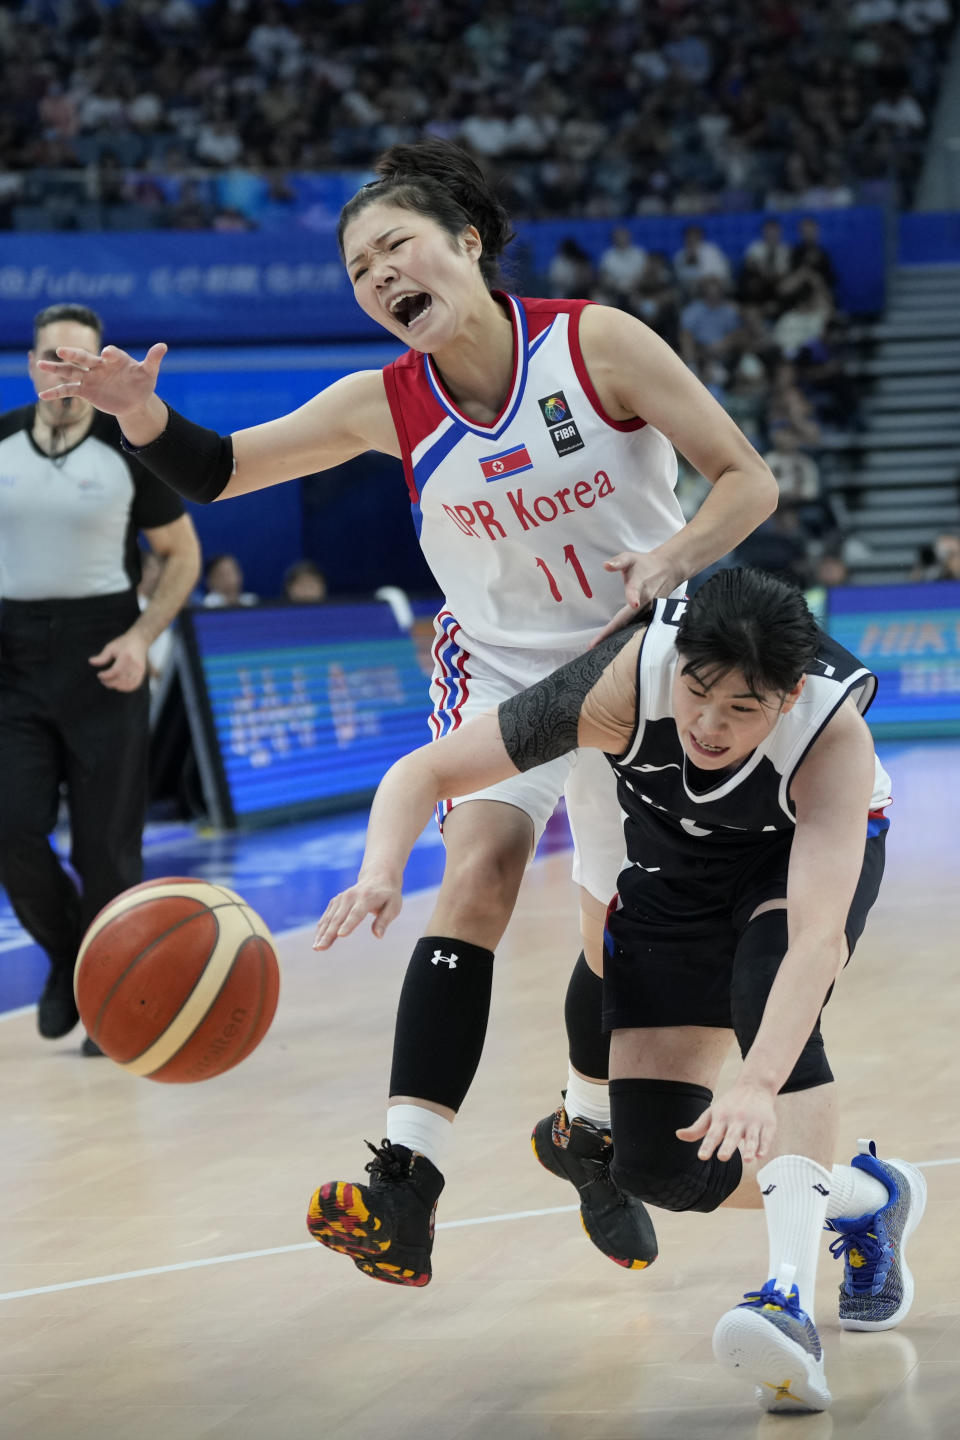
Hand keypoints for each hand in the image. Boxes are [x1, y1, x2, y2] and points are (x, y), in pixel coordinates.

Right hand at [37, 342, 167, 418]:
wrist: (134, 400)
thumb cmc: (141, 383)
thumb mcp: (149, 373)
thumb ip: (153, 360)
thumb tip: (163, 345)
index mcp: (115, 359)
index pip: (112, 354)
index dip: (111, 354)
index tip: (108, 354)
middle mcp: (99, 366)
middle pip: (84, 358)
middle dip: (74, 354)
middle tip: (62, 350)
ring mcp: (90, 378)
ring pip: (71, 371)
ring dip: (56, 369)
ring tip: (39, 364)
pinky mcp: (86, 391)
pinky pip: (68, 390)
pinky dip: (56, 393)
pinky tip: (42, 395)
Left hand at [89, 630, 148, 691]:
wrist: (140, 640)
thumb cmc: (124, 643)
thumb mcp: (111, 647)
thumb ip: (102, 656)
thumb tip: (90, 662)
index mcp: (126, 656)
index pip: (115, 671)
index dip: (106, 676)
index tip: (99, 675)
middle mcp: (134, 664)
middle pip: (121, 679)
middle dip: (110, 682)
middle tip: (103, 680)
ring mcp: (139, 669)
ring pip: (128, 684)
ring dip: (117, 686)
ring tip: (109, 683)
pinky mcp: (142, 673)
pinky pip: (135, 685)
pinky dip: (126, 688)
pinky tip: (119, 685)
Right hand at [313, 873, 401, 949]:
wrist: (377, 877)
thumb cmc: (388, 896)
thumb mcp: (393, 907)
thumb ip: (384, 920)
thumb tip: (378, 935)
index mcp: (367, 898)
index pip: (356, 913)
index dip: (348, 924)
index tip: (340, 935)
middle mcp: (351, 897)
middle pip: (338, 918)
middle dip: (328, 934)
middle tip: (320, 947)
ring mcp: (341, 898)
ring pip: (329, 918)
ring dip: (321, 933)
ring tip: (316, 948)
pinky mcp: (335, 901)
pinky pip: (326, 916)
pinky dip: (321, 928)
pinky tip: (317, 940)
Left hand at [591, 550, 683, 644]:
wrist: (670, 569)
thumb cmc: (645, 564)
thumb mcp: (631, 558)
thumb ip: (618, 561)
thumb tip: (606, 565)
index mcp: (640, 585)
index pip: (635, 592)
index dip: (633, 597)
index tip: (633, 603)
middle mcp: (647, 601)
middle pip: (628, 619)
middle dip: (611, 632)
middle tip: (594, 644)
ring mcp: (651, 611)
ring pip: (632, 626)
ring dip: (617, 637)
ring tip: (599, 648)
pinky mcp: (653, 616)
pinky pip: (637, 627)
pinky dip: (625, 635)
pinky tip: (613, 644)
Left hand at [676, 1079, 777, 1164]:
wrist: (754, 1087)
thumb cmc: (729, 1105)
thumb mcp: (712, 1113)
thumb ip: (697, 1128)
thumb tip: (678, 1135)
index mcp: (721, 1118)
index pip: (713, 1133)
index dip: (707, 1145)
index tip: (702, 1157)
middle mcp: (737, 1119)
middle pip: (732, 1135)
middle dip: (728, 1146)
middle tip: (723, 1157)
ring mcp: (753, 1122)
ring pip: (751, 1137)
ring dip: (749, 1148)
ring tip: (747, 1160)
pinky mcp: (768, 1124)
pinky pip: (766, 1136)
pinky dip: (764, 1145)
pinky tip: (761, 1155)